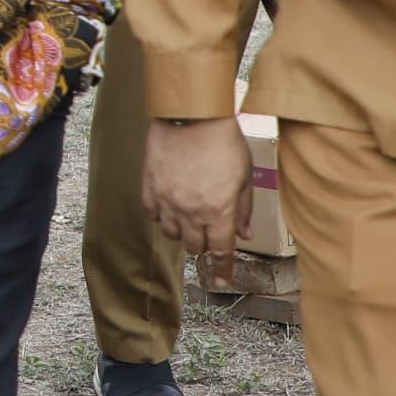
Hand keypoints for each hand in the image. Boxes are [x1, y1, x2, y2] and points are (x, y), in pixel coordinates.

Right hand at [140, 116, 249, 257]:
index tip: (222, 281)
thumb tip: (245, 234)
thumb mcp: (243, 176)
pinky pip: (154, 216)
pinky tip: (172, 206)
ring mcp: (168, 202)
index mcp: (219, 210)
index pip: (222, 251)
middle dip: (206, 244)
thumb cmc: (222, 141)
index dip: (223, 269)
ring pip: (173, 235)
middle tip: (210, 232)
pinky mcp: (150, 189)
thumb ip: (243, 209)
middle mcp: (192, 211)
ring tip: (191, 216)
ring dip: (185, 232)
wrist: (191, 114)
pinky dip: (164, 217)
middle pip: (196, 247)